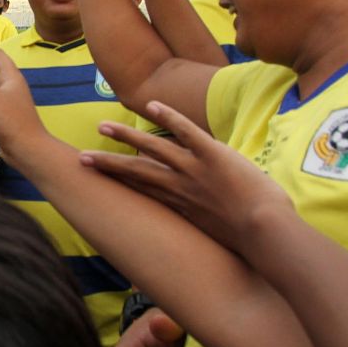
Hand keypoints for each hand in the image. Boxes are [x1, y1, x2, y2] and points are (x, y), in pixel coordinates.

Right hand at [80, 101, 293, 251]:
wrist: (265, 235)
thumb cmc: (250, 241)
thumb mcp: (219, 235)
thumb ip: (207, 224)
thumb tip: (206, 228)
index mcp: (179, 205)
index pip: (142, 189)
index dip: (118, 181)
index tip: (99, 177)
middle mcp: (178, 187)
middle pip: (135, 171)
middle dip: (107, 162)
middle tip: (82, 156)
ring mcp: (193, 170)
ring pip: (152, 148)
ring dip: (126, 135)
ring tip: (103, 125)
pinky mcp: (211, 155)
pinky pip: (186, 131)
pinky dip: (168, 117)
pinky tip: (151, 105)